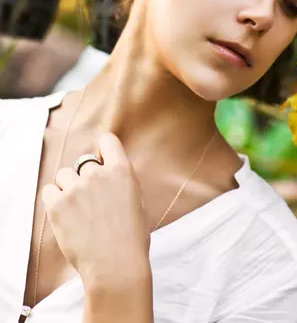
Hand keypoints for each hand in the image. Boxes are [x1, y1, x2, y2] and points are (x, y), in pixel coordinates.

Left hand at [42, 133, 150, 288]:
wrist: (115, 265)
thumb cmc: (131, 238)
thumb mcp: (137, 200)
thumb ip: (121, 180)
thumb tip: (108, 170)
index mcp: (121, 171)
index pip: (107, 140)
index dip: (102, 151)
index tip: (101, 162)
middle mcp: (98, 175)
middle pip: (83, 162)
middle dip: (85, 177)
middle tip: (90, 200)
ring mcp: (76, 189)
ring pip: (63, 175)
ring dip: (68, 188)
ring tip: (77, 210)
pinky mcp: (58, 205)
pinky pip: (48, 191)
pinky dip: (53, 200)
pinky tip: (64, 214)